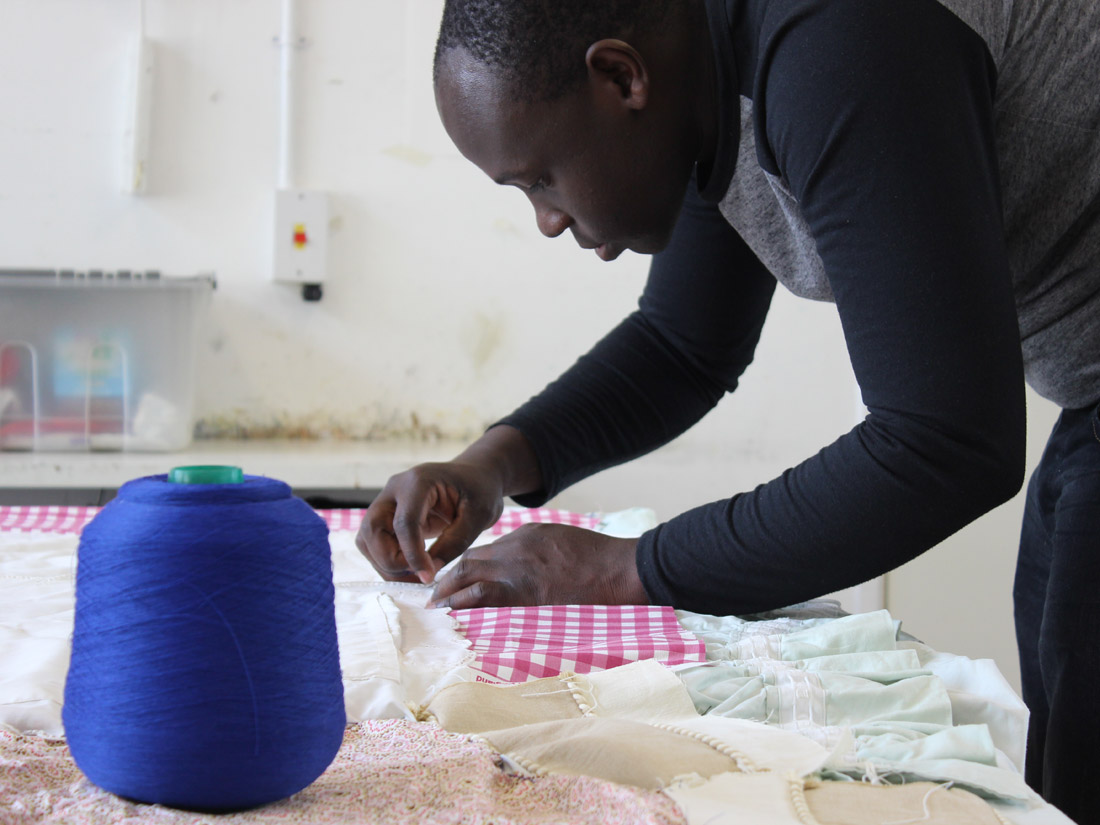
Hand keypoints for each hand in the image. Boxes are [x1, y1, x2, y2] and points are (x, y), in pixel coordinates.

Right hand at [356, 460, 504, 583]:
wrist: (475, 477)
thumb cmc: (480, 491)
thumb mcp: (478, 516)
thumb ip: (454, 543)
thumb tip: (427, 573)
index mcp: (419, 482)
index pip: (404, 523)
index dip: (412, 554)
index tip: (428, 577)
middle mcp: (394, 489)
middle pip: (373, 530)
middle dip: (391, 561)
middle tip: (420, 576)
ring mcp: (386, 502)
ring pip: (367, 540)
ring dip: (386, 564)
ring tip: (418, 574)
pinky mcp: (386, 517)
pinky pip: (373, 544)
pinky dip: (388, 562)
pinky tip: (412, 568)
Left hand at [428, 523, 649, 607]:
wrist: (621, 569)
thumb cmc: (599, 557)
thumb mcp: (560, 539)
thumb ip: (533, 550)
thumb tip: (516, 570)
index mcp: (525, 537)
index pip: (483, 553)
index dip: (464, 569)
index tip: (454, 583)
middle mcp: (515, 553)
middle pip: (469, 564)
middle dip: (448, 581)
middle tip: (434, 598)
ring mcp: (520, 576)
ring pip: (472, 584)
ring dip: (452, 598)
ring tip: (439, 612)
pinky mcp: (529, 599)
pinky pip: (489, 606)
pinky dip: (471, 613)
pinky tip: (460, 624)